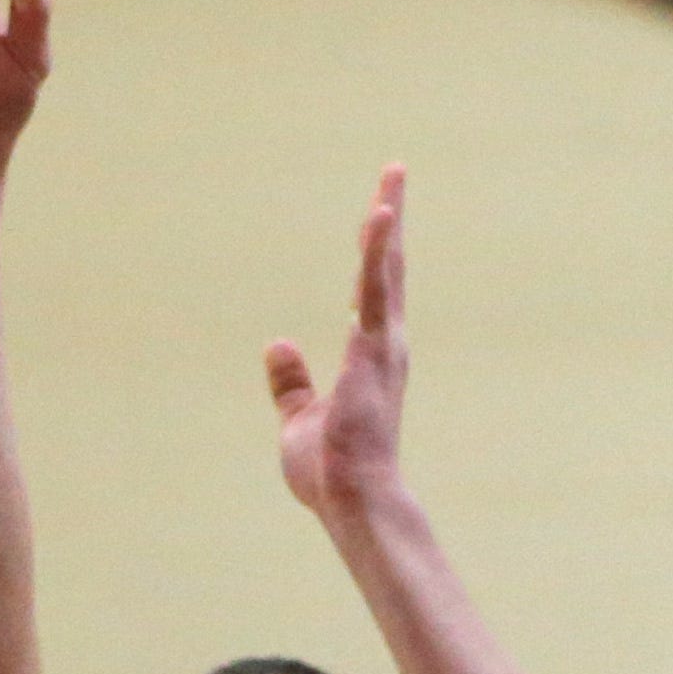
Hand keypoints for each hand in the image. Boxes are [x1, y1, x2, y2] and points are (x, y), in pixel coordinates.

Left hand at [268, 163, 412, 525]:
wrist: (352, 501)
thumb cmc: (331, 471)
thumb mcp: (300, 418)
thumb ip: (291, 382)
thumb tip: (277, 344)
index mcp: (370, 359)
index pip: (373, 293)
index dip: (375, 252)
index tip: (378, 213)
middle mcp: (385, 346)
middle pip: (388, 268)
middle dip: (390, 218)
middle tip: (395, 171)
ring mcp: (382, 347)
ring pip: (385, 270)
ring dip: (387, 222)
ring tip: (391, 177)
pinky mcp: (372, 352)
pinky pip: (375, 291)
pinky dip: (376, 252)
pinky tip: (378, 217)